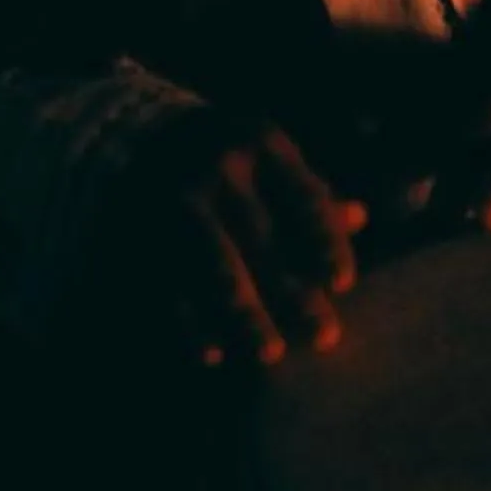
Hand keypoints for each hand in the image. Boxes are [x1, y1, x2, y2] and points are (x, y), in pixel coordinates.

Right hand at [114, 111, 364, 369]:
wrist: (131, 136)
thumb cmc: (225, 154)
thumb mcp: (266, 155)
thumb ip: (307, 190)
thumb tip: (360, 217)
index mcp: (257, 142)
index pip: (304, 198)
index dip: (325, 242)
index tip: (342, 285)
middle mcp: (214, 167)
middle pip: (262, 239)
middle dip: (293, 292)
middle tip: (325, 338)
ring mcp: (171, 200)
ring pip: (215, 267)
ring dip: (244, 314)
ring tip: (270, 354)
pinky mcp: (138, 232)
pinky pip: (166, 285)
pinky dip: (188, 323)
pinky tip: (211, 355)